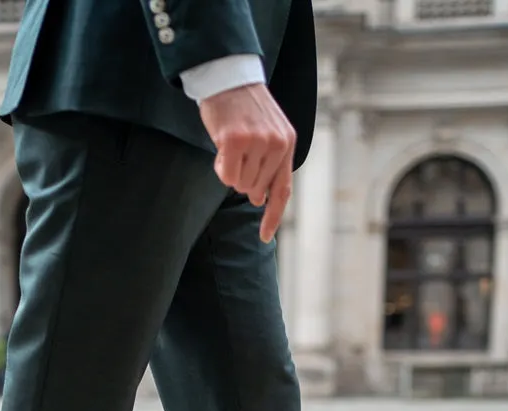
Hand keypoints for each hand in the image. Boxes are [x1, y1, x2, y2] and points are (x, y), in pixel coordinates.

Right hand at [199, 83, 295, 241]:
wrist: (228, 76)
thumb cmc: (244, 108)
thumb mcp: (266, 133)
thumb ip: (267, 165)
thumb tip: (257, 199)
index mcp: (287, 143)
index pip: (282, 190)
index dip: (273, 216)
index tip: (264, 237)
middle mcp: (277, 144)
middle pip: (254, 190)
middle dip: (242, 179)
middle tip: (237, 154)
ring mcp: (257, 142)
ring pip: (240, 185)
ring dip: (230, 171)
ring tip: (230, 145)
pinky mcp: (236, 141)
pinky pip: (226, 176)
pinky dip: (220, 167)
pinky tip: (221, 146)